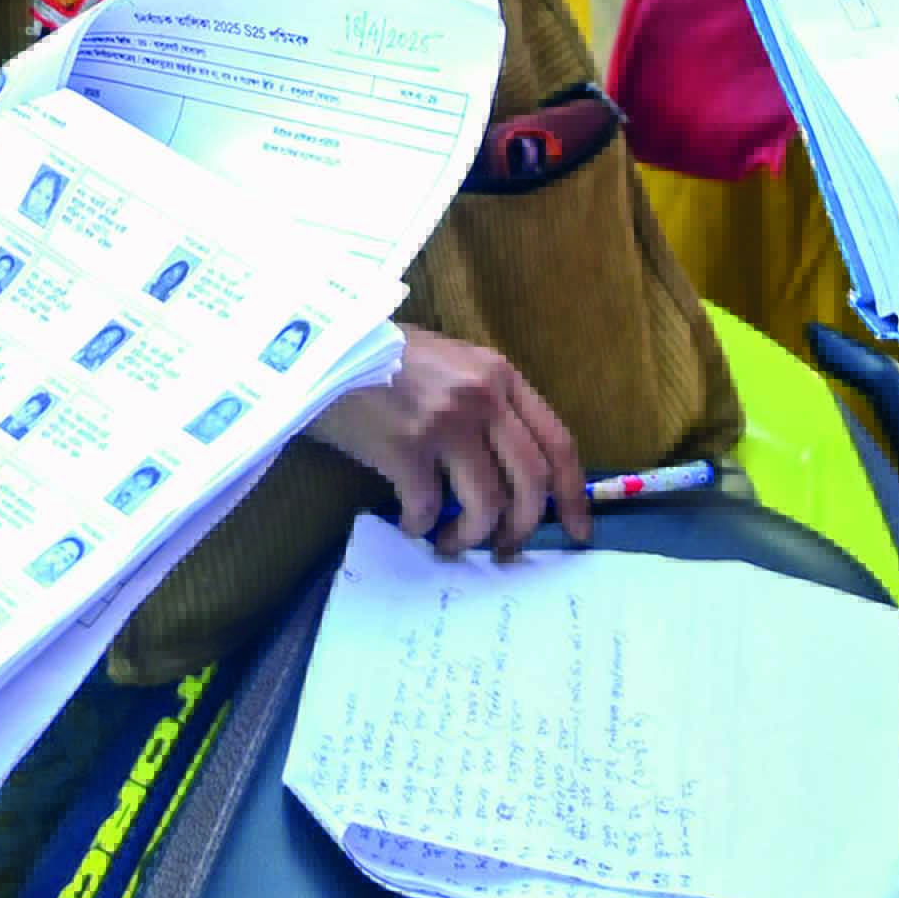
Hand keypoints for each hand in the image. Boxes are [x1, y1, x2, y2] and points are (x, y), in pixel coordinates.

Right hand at [304, 326, 585, 555]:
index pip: (558, 442)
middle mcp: (484, 397)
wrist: (321, 348)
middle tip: (506, 549)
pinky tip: (409, 525)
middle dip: (524, 527)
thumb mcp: (450, 365)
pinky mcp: (406, 446)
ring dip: (472, 536)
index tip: (577, 531)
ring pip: (487, 503)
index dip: (574, 494)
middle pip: (532, 481)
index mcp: (501, 376)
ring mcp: (446, 421)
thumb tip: (510, 471)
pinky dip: (421, 526)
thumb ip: (486, 403)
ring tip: (451, 542)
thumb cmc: (382, 358)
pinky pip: (429, 507)